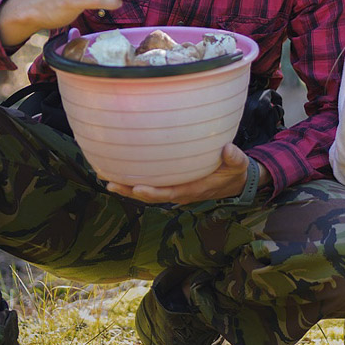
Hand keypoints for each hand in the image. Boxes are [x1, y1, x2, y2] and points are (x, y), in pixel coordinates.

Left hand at [105, 142, 265, 204]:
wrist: (235, 181)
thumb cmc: (235, 171)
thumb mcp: (239, 165)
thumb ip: (234, 158)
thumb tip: (228, 149)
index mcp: (194, 190)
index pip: (169, 193)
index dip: (152, 192)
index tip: (136, 187)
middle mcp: (181, 192)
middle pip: (151, 195)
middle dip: (130, 191)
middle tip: (109, 183)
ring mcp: (176, 189)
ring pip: (148, 191)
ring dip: (127, 186)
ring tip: (106, 177)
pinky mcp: (174, 183)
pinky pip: (153, 183)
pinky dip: (136, 179)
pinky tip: (122, 170)